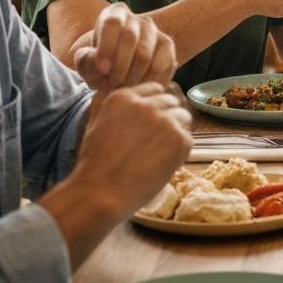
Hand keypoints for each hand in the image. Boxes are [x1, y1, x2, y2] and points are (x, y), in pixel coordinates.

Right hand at [73, 82, 191, 217]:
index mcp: (124, 97)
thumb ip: (116, 108)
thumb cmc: (94, 165)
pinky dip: (180, 151)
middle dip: (167, 117)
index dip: (155, 106)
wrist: (100, 193)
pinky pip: (188, 139)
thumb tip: (132, 98)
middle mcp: (146, 104)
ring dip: (176, 132)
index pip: (154, 89)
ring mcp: (165, 120)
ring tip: (160, 153)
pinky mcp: (180, 139)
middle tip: (157, 141)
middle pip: (171, 102)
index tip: (151, 121)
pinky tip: (162, 164)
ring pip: (183, 117)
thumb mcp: (96, 125)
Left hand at [74, 2, 176, 92]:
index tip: (102, 70)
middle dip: (119, 66)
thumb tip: (101, 64)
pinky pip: (160, 65)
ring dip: (132, 76)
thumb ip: (87, 61)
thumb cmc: (101, 64)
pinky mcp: (168, 47)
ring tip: (123, 88)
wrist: (120, 71)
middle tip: (112, 84)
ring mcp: (156, 32)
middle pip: (130, 38)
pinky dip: (147, 80)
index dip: (107, 47)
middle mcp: (139, 19)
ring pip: (145, 54)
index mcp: (115, 13)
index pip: (112, 23)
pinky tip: (138, 87)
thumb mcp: (86, 62)